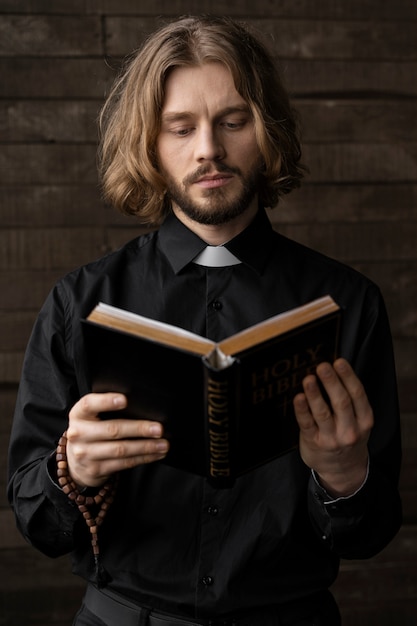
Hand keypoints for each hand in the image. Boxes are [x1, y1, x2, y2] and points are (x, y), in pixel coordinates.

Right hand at [65, 393, 168, 487]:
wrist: (74, 461)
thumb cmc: (90, 431)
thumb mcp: (90, 416)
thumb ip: (106, 409)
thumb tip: (140, 405)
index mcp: (78, 415)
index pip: (89, 404)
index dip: (106, 401)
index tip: (125, 399)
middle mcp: (79, 434)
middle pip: (112, 429)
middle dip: (139, 429)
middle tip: (158, 428)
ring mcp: (86, 454)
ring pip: (121, 449)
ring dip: (146, 447)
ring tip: (163, 444)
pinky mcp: (96, 469)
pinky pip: (124, 463)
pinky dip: (143, 458)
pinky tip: (155, 454)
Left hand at [293, 358, 373, 496]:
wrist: (342, 470)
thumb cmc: (347, 436)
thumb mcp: (357, 421)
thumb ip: (349, 400)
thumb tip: (331, 370)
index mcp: (364, 420)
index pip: (357, 395)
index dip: (348, 377)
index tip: (338, 361)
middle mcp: (350, 430)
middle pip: (341, 402)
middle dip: (331, 382)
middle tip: (322, 366)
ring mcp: (331, 438)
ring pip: (323, 413)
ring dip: (315, 394)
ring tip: (308, 379)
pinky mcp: (314, 442)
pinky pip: (306, 424)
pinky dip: (302, 409)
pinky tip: (298, 397)